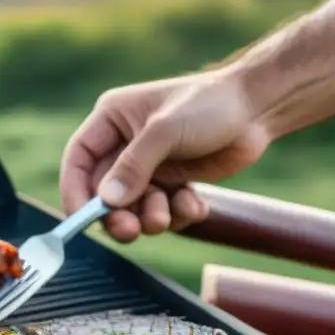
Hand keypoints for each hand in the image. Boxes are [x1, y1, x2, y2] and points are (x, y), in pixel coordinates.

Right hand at [60, 71, 271, 242]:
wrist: (260, 108)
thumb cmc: (211, 104)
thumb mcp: (166, 131)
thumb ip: (134, 167)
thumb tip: (106, 202)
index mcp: (112, 121)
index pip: (78, 160)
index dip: (74, 190)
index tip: (81, 217)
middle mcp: (125, 146)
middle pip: (103, 193)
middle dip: (117, 215)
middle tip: (131, 230)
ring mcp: (149, 167)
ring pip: (133, 209)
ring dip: (151, 217)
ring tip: (170, 210)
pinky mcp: (172, 184)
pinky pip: (163, 212)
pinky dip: (177, 215)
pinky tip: (195, 203)